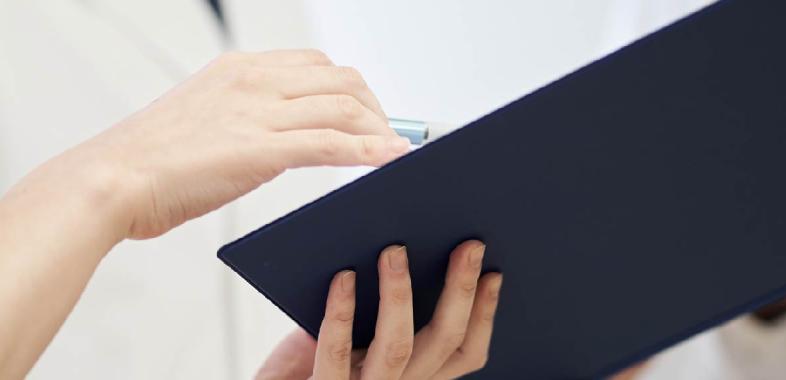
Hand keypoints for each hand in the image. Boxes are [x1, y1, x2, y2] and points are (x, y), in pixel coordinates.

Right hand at [52, 49, 408, 239]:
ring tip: (393, 152)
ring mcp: (258, 112)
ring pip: (344, 107)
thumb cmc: (151, 160)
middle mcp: (254, 81)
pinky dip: (369, 150)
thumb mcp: (206, 119)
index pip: (316, 66)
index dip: (351, 90)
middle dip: (375, 107)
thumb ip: (248, 119)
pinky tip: (390, 158)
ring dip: (379, 130)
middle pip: (341, 79)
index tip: (367, 113)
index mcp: (240, 69)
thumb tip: (286, 138)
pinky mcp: (260, 148)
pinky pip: (331, 143)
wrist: (111, 179)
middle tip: (387, 135)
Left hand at [256, 240, 502, 379]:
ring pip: (398, 346)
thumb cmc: (309, 363)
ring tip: (395, 250)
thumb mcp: (356, 338)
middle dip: (459, 290)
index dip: (484, 314)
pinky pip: (336, 353)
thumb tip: (401, 245)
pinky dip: (341, 311)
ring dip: (399, 293)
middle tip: (467, 246)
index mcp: (413, 375)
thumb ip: (379, 310)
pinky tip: (342, 277)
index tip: (494, 272)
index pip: (464, 353)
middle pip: (443, 343)